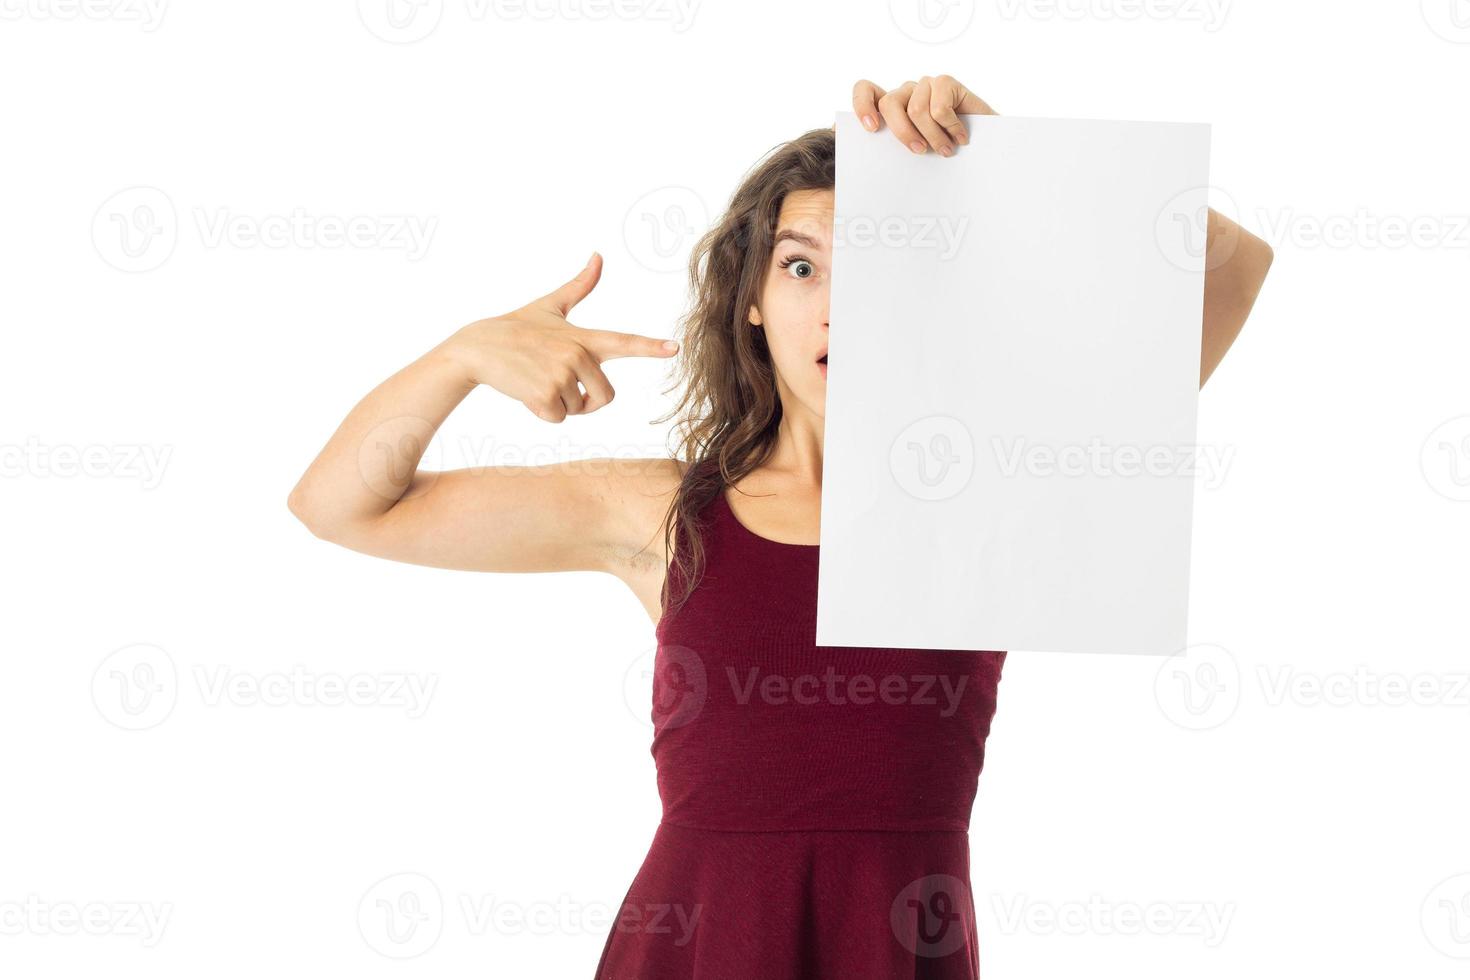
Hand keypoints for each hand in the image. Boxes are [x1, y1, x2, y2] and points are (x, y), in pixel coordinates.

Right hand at [437, 252, 678, 422]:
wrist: (477, 348)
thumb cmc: (516, 327)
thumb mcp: (550, 305)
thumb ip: (580, 286)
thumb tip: (598, 255)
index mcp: (583, 336)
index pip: (623, 342)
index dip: (650, 347)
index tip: (674, 348)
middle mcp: (577, 354)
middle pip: (607, 396)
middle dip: (587, 400)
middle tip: (559, 384)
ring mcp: (561, 374)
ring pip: (579, 409)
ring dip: (559, 404)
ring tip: (537, 380)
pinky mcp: (544, 395)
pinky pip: (558, 418)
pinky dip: (542, 412)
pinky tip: (526, 390)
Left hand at [851, 74, 996, 156]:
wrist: (984, 150)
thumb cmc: (943, 153)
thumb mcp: (912, 151)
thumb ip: (890, 144)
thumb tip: (859, 144)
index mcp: (891, 107)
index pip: (865, 89)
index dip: (863, 104)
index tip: (872, 128)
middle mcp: (906, 92)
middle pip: (890, 104)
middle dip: (903, 133)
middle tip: (920, 152)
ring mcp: (925, 86)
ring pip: (916, 110)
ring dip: (933, 137)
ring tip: (946, 151)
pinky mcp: (946, 83)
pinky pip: (939, 108)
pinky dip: (950, 128)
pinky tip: (960, 137)